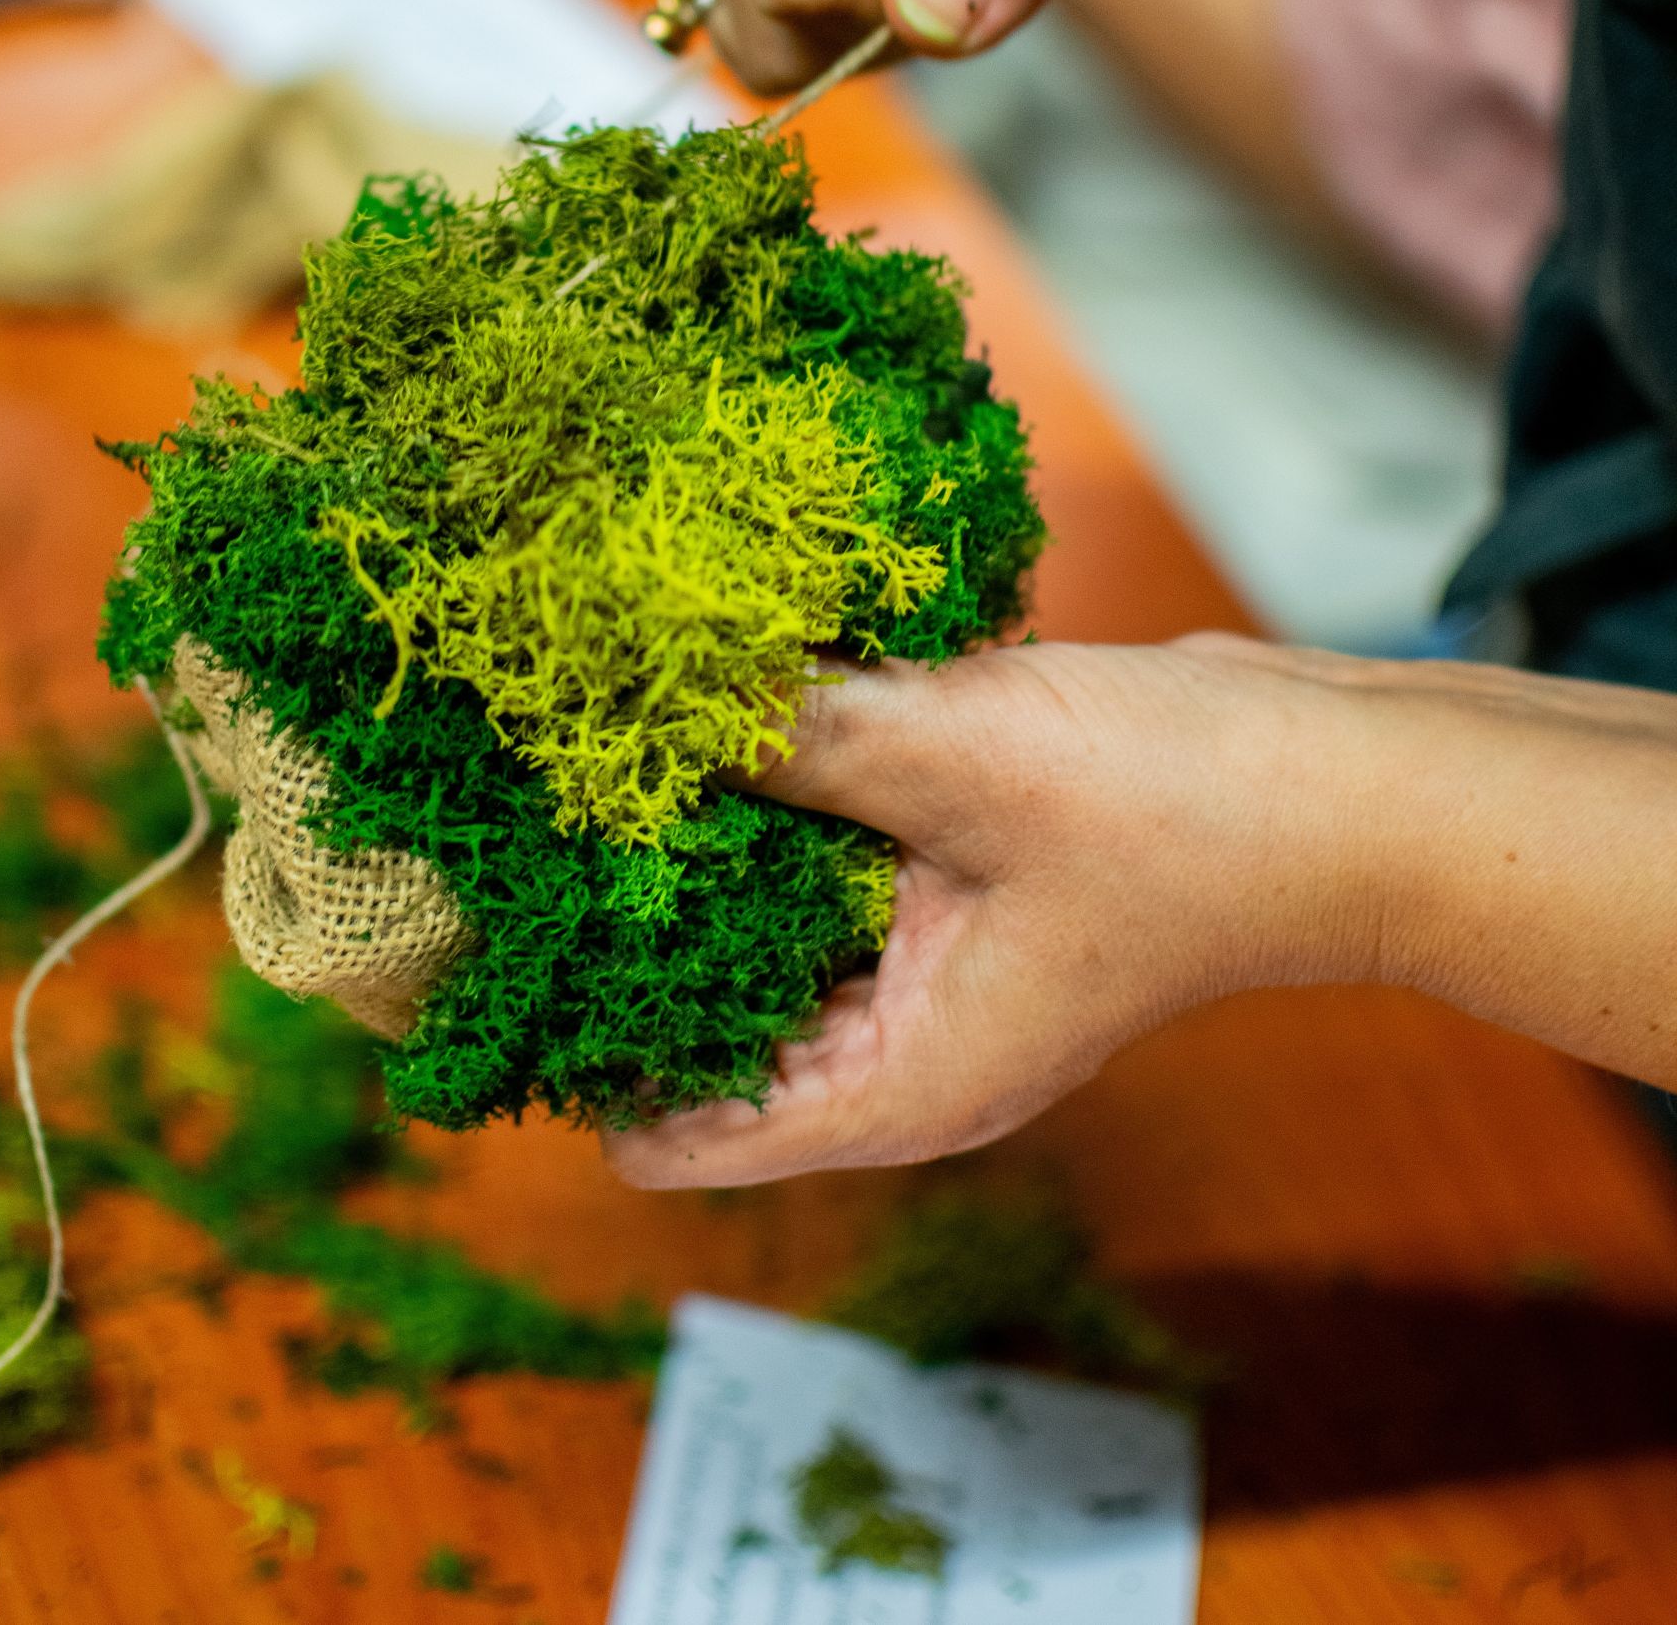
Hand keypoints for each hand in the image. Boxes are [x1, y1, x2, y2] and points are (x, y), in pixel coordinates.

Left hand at [606, 636, 1676, 1186]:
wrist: (1338, 776)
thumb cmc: (1176, 811)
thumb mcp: (954, 759)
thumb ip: (786, 734)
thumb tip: (633, 688)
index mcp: (895, 1085)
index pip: (678, 1134)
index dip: (577, 1060)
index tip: (483, 965)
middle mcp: (899, 1044)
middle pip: (706, 1030)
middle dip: (618, 940)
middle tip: (502, 834)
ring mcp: (930, 963)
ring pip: (761, 930)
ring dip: (695, 850)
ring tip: (575, 760)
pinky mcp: (953, 880)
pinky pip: (824, 857)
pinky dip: (771, 803)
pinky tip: (703, 714)